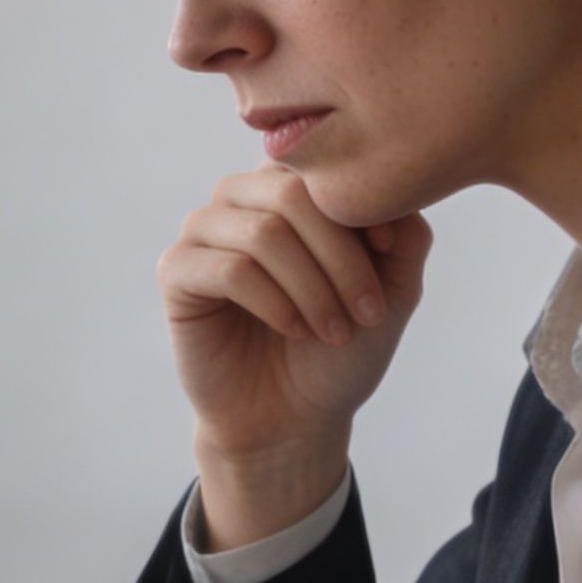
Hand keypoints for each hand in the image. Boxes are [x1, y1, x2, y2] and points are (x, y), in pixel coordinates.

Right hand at [156, 165, 433, 458]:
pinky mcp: (176, 272)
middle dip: (341, 257)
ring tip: (334, 331)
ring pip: (263, 233)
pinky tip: (294, 330)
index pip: (322, 166)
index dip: (363, 211)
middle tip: (368, 312)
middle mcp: (239, 197)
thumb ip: (405, 234)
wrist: (294, 415)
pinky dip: (274, 303)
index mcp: (286, 186)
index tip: (391, 258)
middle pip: (291, 192)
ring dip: (312, 287)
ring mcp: (202, 231)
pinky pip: (229, 270)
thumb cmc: (340, 348)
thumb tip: (384, 195)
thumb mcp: (394, 289)